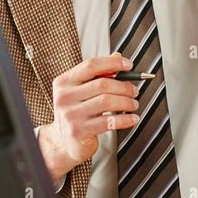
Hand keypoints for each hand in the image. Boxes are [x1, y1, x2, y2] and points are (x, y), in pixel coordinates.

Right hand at [38, 52, 139, 181]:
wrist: (63, 141)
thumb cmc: (76, 112)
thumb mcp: (81, 90)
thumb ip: (98, 73)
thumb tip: (117, 56)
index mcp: (64, 82)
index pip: (90, 66)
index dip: (112, 63)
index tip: (128, 65)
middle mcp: (64, 97)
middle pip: (102, 84)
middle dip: (124, 86)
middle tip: (134, 91)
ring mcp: (70, 114)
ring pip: (107, 101)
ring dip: (126, 102)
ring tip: (133, 104)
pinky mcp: (78, 131)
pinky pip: (108, 122)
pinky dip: (125, 119)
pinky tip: (132, 118)